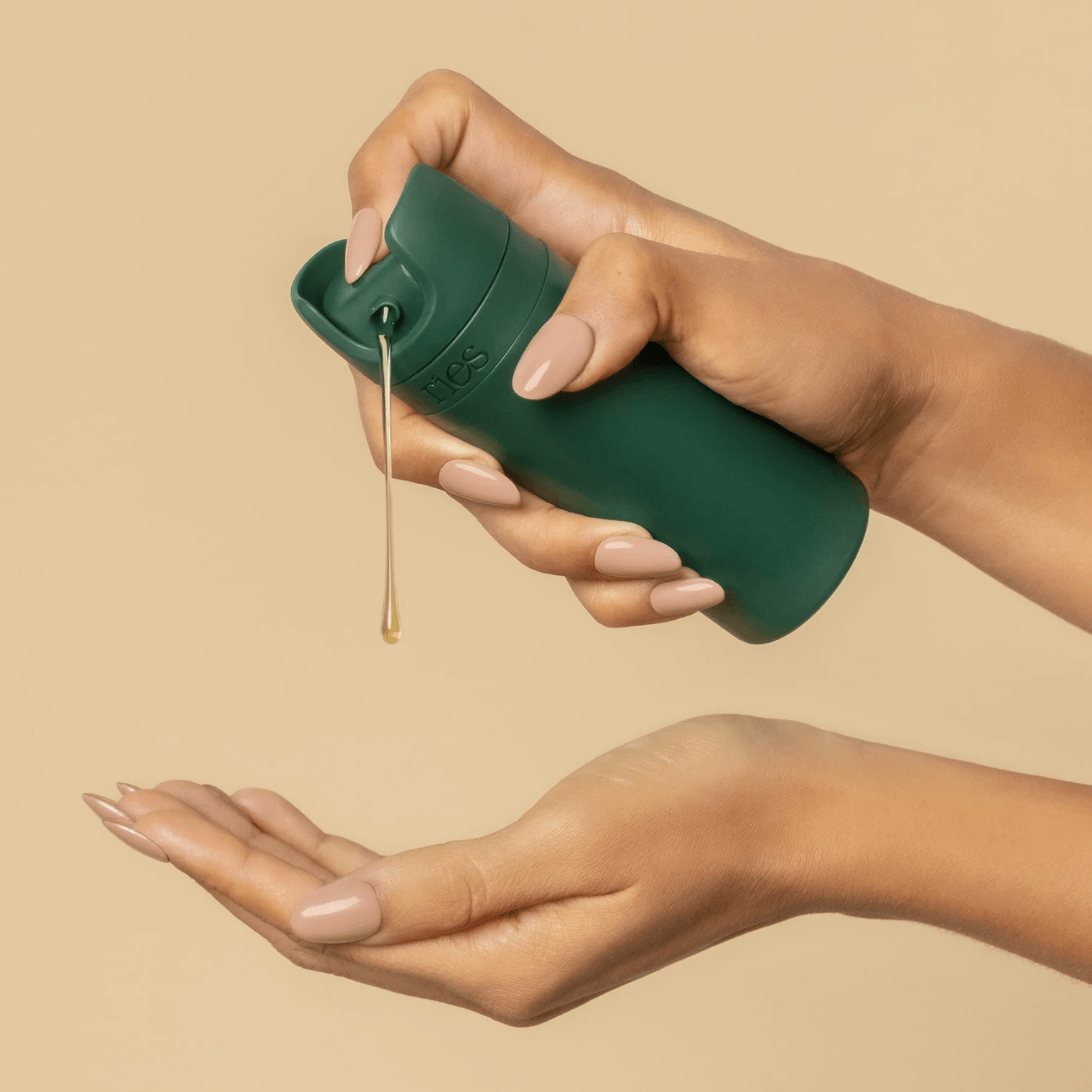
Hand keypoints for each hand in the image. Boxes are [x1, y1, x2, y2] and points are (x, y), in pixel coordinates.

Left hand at [85, 715, 845, 1023]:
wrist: (801, 805)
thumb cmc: (708, 808)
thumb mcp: (576, 841)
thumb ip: (442, 891)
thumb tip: (308, 925)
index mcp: (492, 961)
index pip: (312, 920)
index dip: (216, 865)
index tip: (137, 808)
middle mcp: (486, 962)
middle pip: (312, 916)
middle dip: (216, 856)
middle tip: (132, 798)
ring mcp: (504, 933)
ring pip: (346, 900)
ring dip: (267, 851)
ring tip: (197, 799)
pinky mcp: (522, 894)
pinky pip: (394, 882)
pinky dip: (331, 850)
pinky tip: (296, 817)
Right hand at [335, 70, 964, 627]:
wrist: (886, 422)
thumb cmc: (825, 334)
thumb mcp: (734, 296)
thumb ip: (635, 294)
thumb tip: (534, 376)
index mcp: (559, 229)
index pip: (437, 148)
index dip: (381, 188)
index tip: (381, 275)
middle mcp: (540, 314)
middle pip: (410, 360)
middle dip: (428, 446)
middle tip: (502, 487)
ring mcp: (560, 403)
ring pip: (481, 479)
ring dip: (549, 541)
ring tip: (655, 550)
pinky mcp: (591, 474)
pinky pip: (555, 543)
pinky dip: (607, 585)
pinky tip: (681, 579)